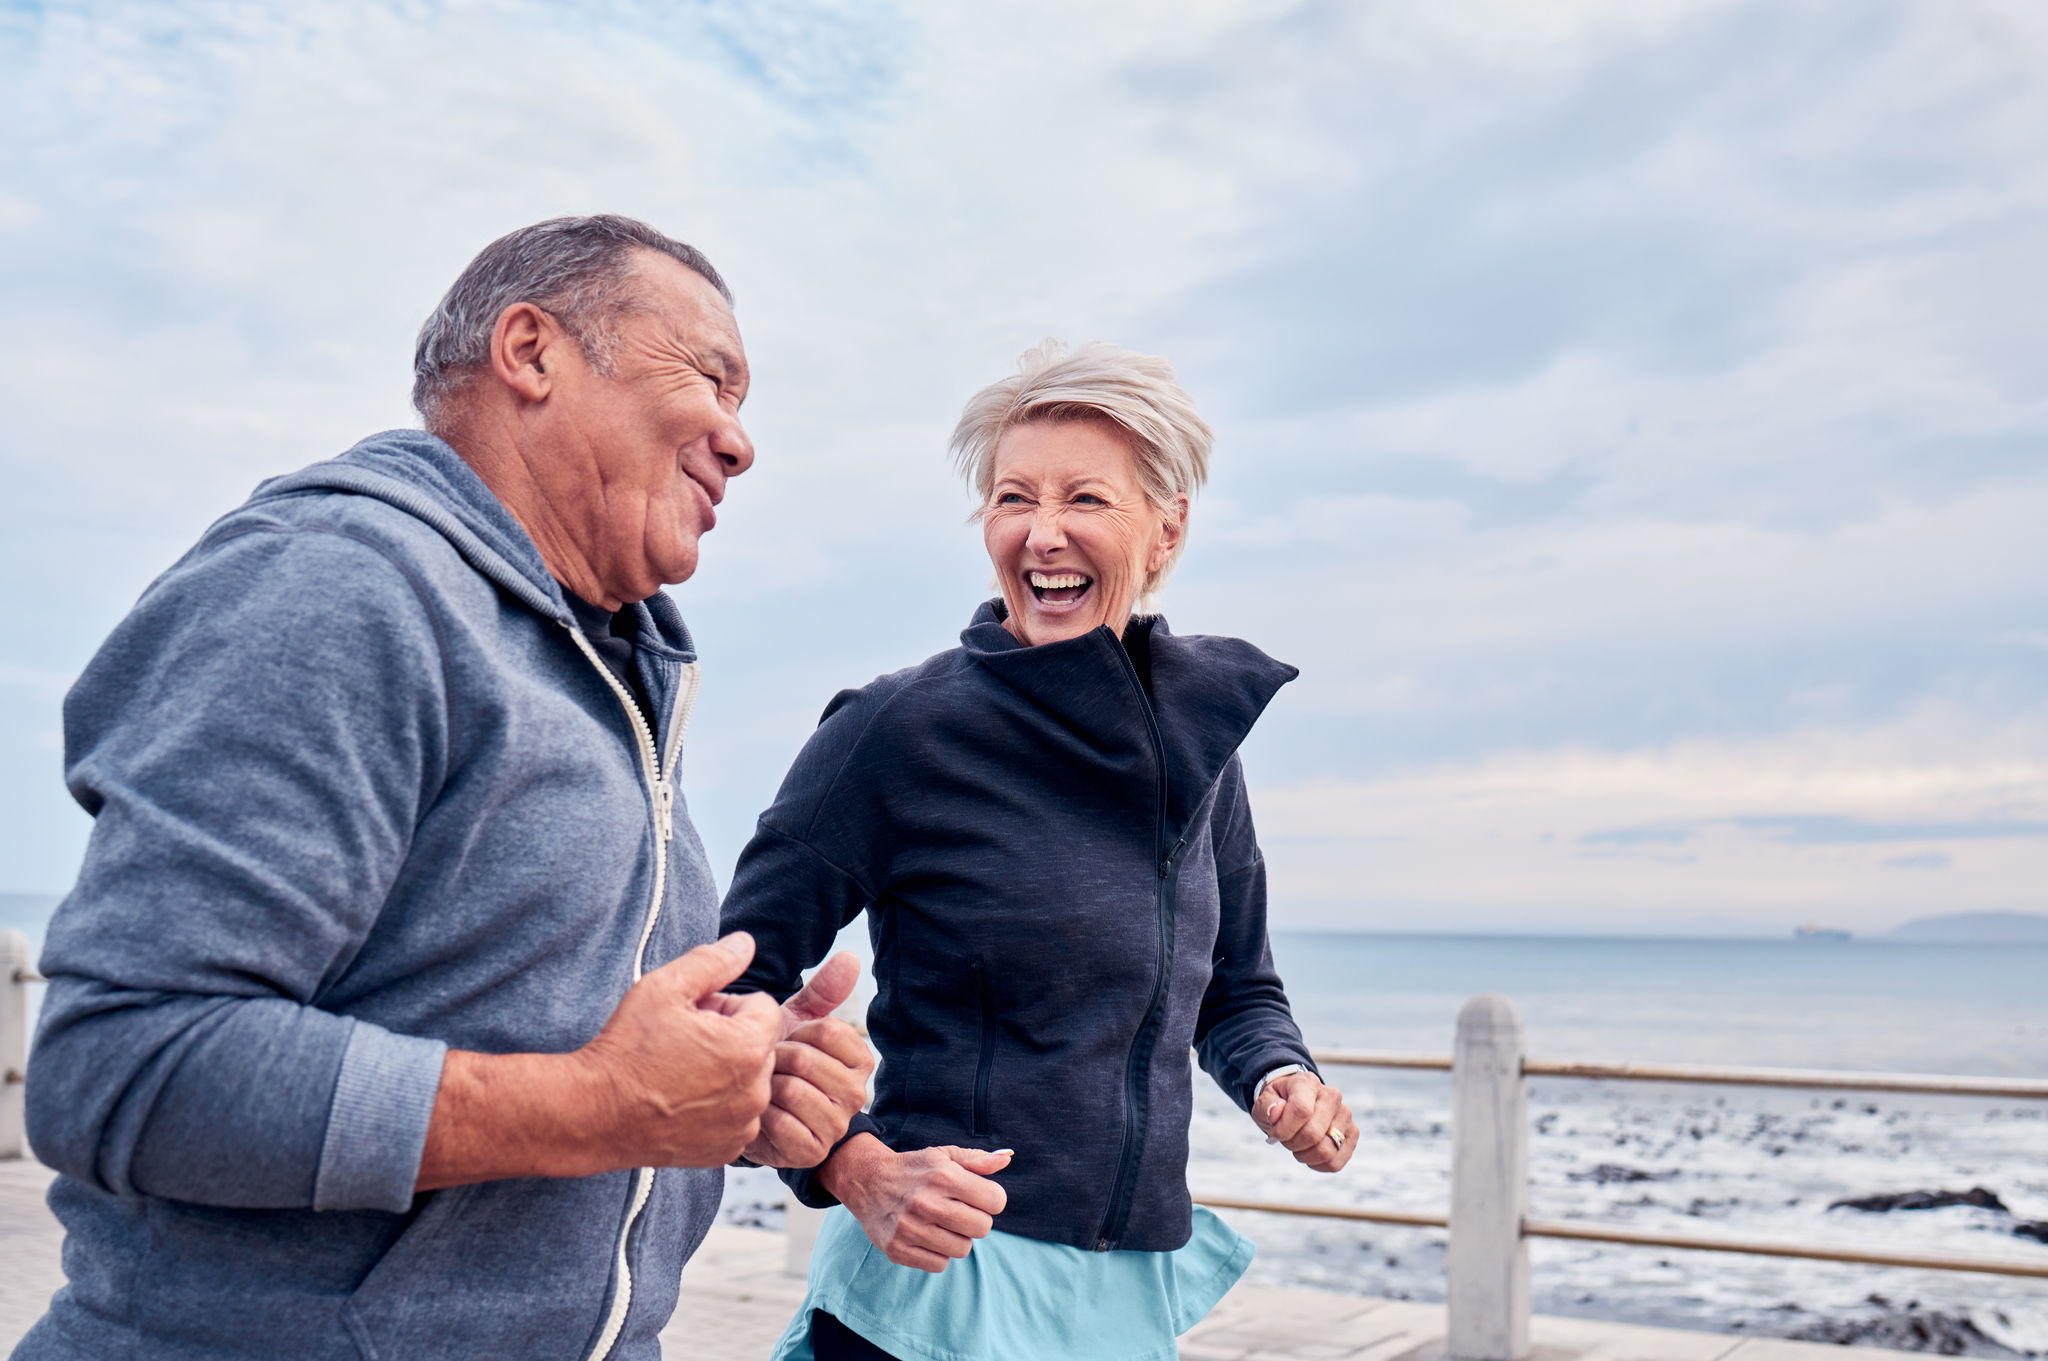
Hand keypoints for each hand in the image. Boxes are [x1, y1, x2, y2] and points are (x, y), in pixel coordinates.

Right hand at [566, 931, 783, 1167]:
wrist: (593, 1114)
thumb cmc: (626, 1050)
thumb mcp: (664, 987)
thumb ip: (713, 961)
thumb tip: (746, 943)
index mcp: (748, 1048)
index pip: (763, 1007)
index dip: (726, 1005)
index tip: (694, 1016)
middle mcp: (755, 1091)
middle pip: (759, 1044)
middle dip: (729, 1037)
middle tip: (683, 1043)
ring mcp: (742, 1125)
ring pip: (749, 1080)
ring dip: (726, 1072)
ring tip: (680, 1072)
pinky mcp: (726, 1150)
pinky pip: (736, 1114)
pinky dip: (717, 1106)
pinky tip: (681, 1102)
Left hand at [742, 951, 876, 1167]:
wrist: (756, 1111)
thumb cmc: (780, 1062)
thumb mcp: (798, 1023)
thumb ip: (824, 992)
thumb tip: (852, 956)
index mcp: (860, 1058)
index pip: (827, 1029)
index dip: (795, 1031)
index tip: (787, 1041)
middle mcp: (857, 1093)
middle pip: (805, 1060)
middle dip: (774, 1059)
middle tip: (768, 1067)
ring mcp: (836, 1125)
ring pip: (792, 1091)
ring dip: (765, 1087)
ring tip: (762, 1088)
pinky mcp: (811, 1152)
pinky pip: (781, 1124)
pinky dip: (761, 1117)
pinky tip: (760, 1115)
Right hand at [816, 1133, 1011, 1271]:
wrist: (867, 1181)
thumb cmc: (914, 1169)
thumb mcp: (944, 1156)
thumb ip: (977, 1160)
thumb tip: (1006, 1158)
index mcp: (943, 1176)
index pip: (995, 1201)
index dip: (991, 1199)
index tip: (977, 1196)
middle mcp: (927, 1203)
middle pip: (982, 1228)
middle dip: (976, 1220)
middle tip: (959, 1210)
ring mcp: (910, 1229)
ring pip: (962, 1249)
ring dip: (958, 1238)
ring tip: (941, 1223)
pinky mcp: (897, 1250)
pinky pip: (940, 1265)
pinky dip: (938, 1253)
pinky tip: (927, 1236)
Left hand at [1254, 1071, 1356, 1172]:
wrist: (1296, 1102)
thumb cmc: (1280, 1103)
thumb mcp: (1265, 1100)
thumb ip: (1267, 1106)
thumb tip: (1275, 1113)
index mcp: (1308, 1083)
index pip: (1301, 1110)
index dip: (1284, 1129)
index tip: (1274, 1134)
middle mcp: (1332, 1096)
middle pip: (1313, 1134)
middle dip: (1292, 1143)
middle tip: (1285, 1139)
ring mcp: (1345, 1115)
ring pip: (1326, 1151)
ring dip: (1305, 1155)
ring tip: (1298, 1146)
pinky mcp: (1352, 1133)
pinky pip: (1336, 1162)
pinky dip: (1318, 1165)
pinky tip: (1310, 1154)